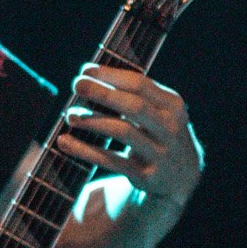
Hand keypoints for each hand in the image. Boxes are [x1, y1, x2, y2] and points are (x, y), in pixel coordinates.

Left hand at [57, 65, 203, 210]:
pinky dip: (84, 150)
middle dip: (103, 93)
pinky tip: (64, 142)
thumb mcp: (159, 111)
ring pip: (122, 132)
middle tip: (76, 85)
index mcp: (172, 105)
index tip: (85, 70)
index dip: (111, 75)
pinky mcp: (145, 175)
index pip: (140, 84)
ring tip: (70, 115)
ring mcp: (159, 152)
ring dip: (93, 121)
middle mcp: (169, 127)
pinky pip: (110, 160)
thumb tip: (88, 75)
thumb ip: (134, 94)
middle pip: (133, 106)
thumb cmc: (159, 133)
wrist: (182, 177)